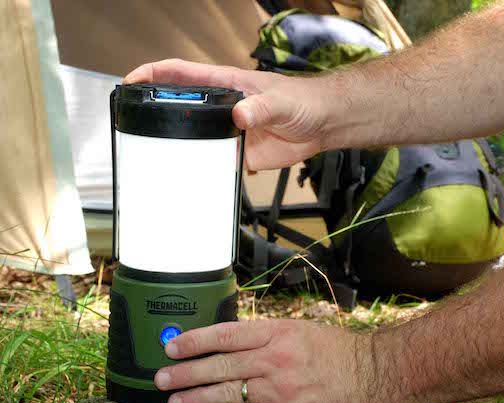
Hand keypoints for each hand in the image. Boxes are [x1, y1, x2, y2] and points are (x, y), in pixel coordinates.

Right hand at [124, 59, 337, 169]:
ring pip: (193, 136)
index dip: (154, 74)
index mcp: (226, 84)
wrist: (322, 125)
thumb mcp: (282, 101)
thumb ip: (261, 107)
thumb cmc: (304, 101)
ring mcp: (227, 130)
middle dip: (154, 111)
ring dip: (175, 144)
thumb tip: (240, 114)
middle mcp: (221, 106)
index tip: (132, 80)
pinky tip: (188, 176)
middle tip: (131, 123)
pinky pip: (213, 161)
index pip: (182, 74)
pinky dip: (201, 168)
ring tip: (150, 155)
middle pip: (179, 106)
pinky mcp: (237, 152)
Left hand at [153, 319, 375, 402]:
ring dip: (196, 400)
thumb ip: (268, 337)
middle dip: (185, 373)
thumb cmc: (339, 351)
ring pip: (227, 396)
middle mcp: (275, 360)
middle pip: (219, 367)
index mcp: (277, 334)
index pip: (226, 334)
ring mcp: (281, 390)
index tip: (172, 346)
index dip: (194, 341)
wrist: (375, 375)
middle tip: (160, 380)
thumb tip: (232, 342)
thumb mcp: (301, 332)